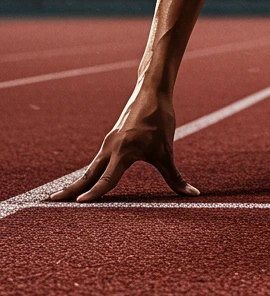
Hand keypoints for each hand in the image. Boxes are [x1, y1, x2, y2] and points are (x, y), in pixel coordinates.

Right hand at [50, 92, 199, 202]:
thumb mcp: (168, 150)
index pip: (106, 178)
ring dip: (76, 183)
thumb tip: (193, 194)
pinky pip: (96, 162)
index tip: (80, 204)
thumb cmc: (160, 120)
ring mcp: (108, 144)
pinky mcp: (110, 141)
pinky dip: (87, 174)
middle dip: (71, 189)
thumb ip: (176, 177)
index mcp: (123, 151)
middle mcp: (110, 148)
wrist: (152, 91)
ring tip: (60, 197)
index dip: (95, 193)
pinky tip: (81, 183)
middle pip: (87, 174)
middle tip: (51, 202)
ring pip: (90, 168)